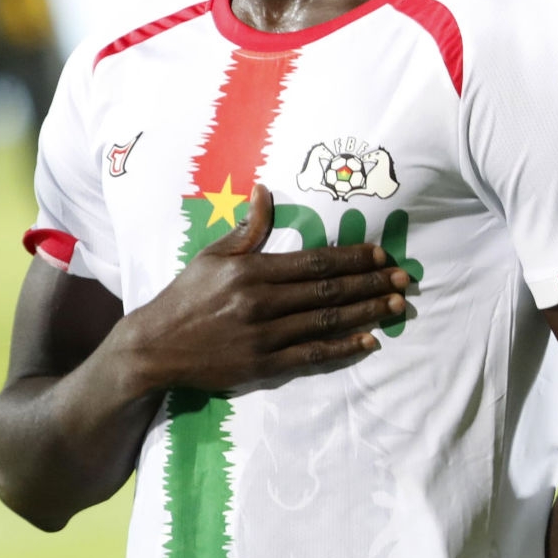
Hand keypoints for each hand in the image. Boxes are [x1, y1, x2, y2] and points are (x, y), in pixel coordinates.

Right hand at [112, 184, 408, 393]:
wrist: (153, 348)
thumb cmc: (186, 297)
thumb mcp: (211, 256)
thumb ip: (248, 229)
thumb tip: (265, 192)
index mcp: (252, 271)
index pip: (315, 262)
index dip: (353, 258)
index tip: (382, 254)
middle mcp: (261, 302)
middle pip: (328, 290)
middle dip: (371, 283)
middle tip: (405, 278)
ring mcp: (263, 336)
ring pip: (326, 321)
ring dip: (367, 313)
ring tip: (397, 306)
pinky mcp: (262, 365)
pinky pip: (312, 355)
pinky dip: (344, 348)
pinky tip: (370, 341)